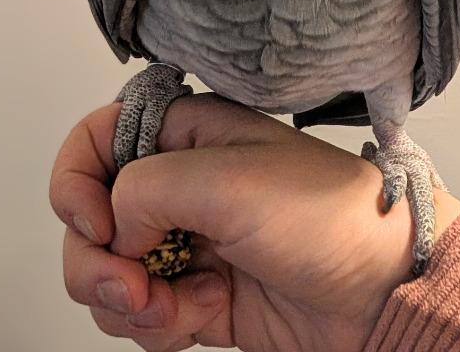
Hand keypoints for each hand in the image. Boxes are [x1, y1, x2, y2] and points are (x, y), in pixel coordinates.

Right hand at [49, 93, 459, 351]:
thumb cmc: (332, 216)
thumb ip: (148, 186)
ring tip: (177, 304)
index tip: (93, 221)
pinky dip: (156, 326)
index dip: (77, 180)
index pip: (101, 137)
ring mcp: (191, 241)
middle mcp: (186, 183)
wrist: (383, 291)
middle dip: (96, 260)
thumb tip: (112, 224)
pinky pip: (141, 315)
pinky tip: (203, 316)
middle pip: (93, 217)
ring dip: (128, 301)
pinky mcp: (199, 294)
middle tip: (130, 282)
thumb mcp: (232, 180)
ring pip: (109, 273)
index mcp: (192, 133)